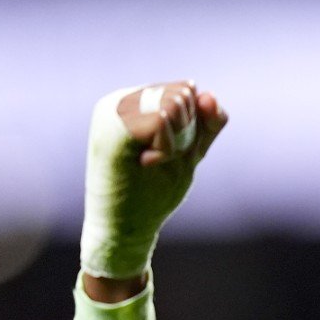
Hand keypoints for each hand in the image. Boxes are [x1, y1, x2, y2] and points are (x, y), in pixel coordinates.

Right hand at [81, 79, 228, 296]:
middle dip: (185, 134)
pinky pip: (162, 120)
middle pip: (183, 94)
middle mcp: (121, 98)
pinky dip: (166, 149)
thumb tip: (208, 94)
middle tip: (157, 159)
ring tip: (149, 161)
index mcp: (135, 99)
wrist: (123, 228)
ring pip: (174, 103)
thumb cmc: (153, 192)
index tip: (164, 151)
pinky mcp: (112, 126)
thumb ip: (206, 123)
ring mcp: (113, 110)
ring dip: (175, 142)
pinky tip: (145, 163)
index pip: (188, 90)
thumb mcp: (189, 152)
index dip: (192, 127)